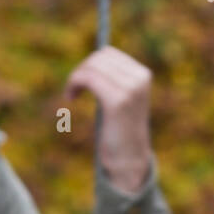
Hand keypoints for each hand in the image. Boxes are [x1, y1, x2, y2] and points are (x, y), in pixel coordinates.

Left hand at [63, 45, 152, 194]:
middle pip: (99, 58)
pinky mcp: (117, 101)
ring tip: (71, 94)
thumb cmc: (120, 131)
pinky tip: (70, 98)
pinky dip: (74, 84)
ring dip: (75, 78)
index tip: (81, 81)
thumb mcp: (121, 99)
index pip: (109, 53)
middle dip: (81, 70)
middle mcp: (139, 79)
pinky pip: (87, 79)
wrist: (128, 160)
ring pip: (91, 67)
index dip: (90, 64)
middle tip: (73, 89)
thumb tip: (94, 58)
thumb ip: (113, 79)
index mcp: (142, 75)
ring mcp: (130, 89)